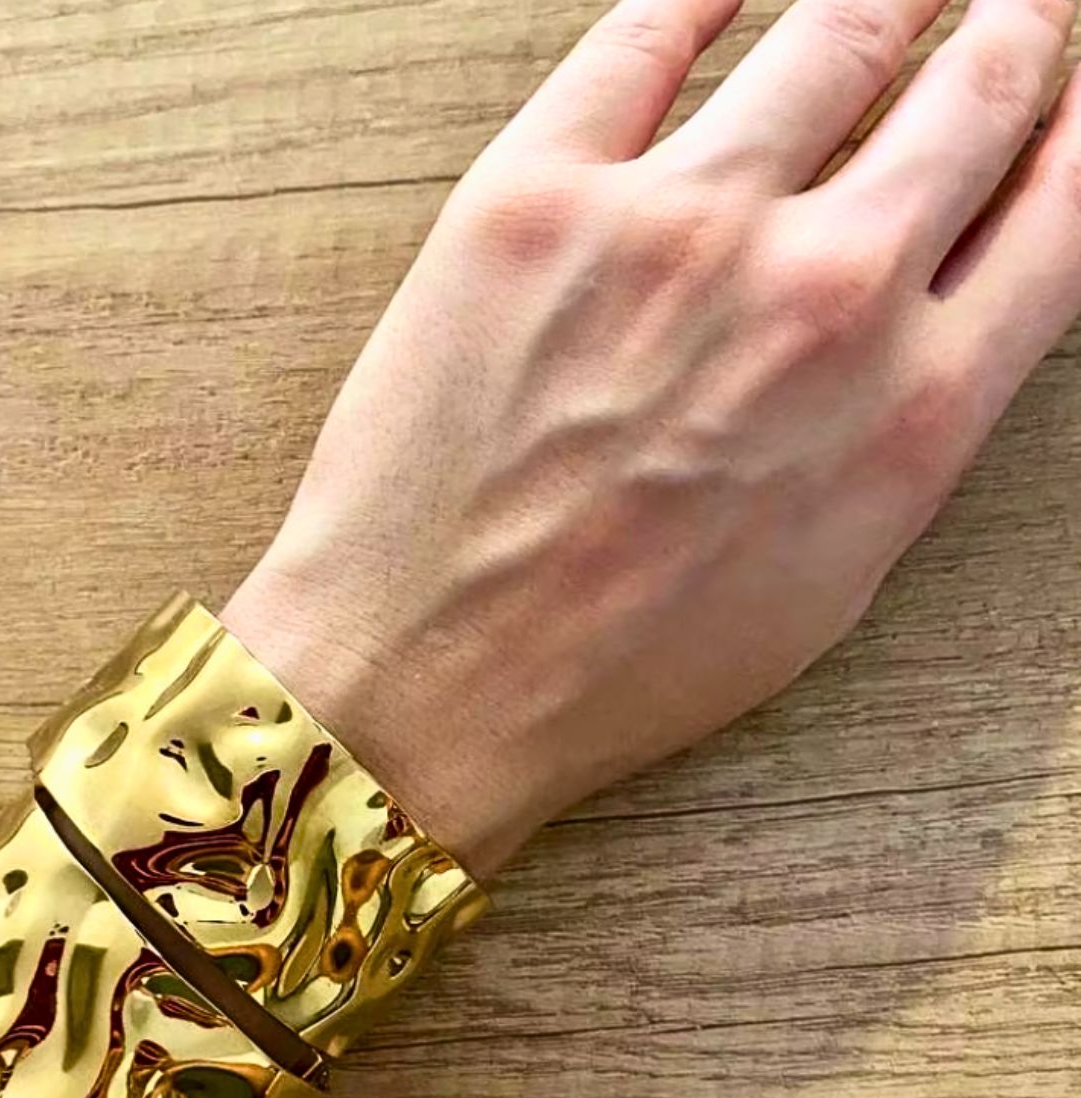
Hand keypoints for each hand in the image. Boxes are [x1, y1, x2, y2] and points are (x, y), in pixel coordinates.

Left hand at [224, 0, 1080, 875]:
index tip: (1072, 92)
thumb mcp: (819, 584)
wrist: (427, 684)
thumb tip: (934, 324)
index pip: (1061, 206)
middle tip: (1006, 6)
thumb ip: (900, 435)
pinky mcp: (534, 197)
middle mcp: (821, 294)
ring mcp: (677, 228)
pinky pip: (646, 30)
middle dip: (1006, 30)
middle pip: (969, 93)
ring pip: (832, 33)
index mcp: (911, 408)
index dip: (1077, 128)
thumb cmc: (610, 670)